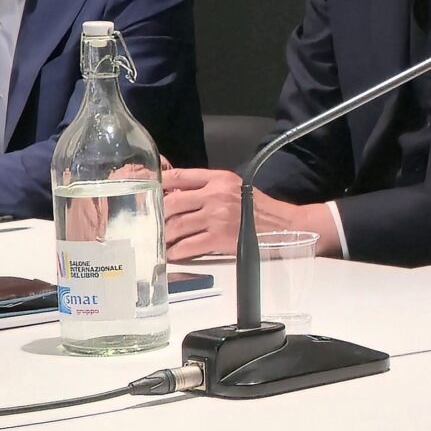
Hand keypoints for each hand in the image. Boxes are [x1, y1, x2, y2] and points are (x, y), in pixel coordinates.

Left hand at [162, 167, 337, 260]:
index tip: (145, 192)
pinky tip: (171, 255)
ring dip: (163, 236)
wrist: (284, 227)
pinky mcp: (220, 238)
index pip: (179, 176)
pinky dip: (176, 251)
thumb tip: (176, 195)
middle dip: (156, 215)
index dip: (158, 184)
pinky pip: (189, 245)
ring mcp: (217, 216)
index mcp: (219, 178)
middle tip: (146, 223)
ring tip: (156, 241)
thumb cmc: (259, 209)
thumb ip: (208, 188)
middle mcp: (215, 194)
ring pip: (177, 225)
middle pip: (172, 202)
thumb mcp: (235, 188)